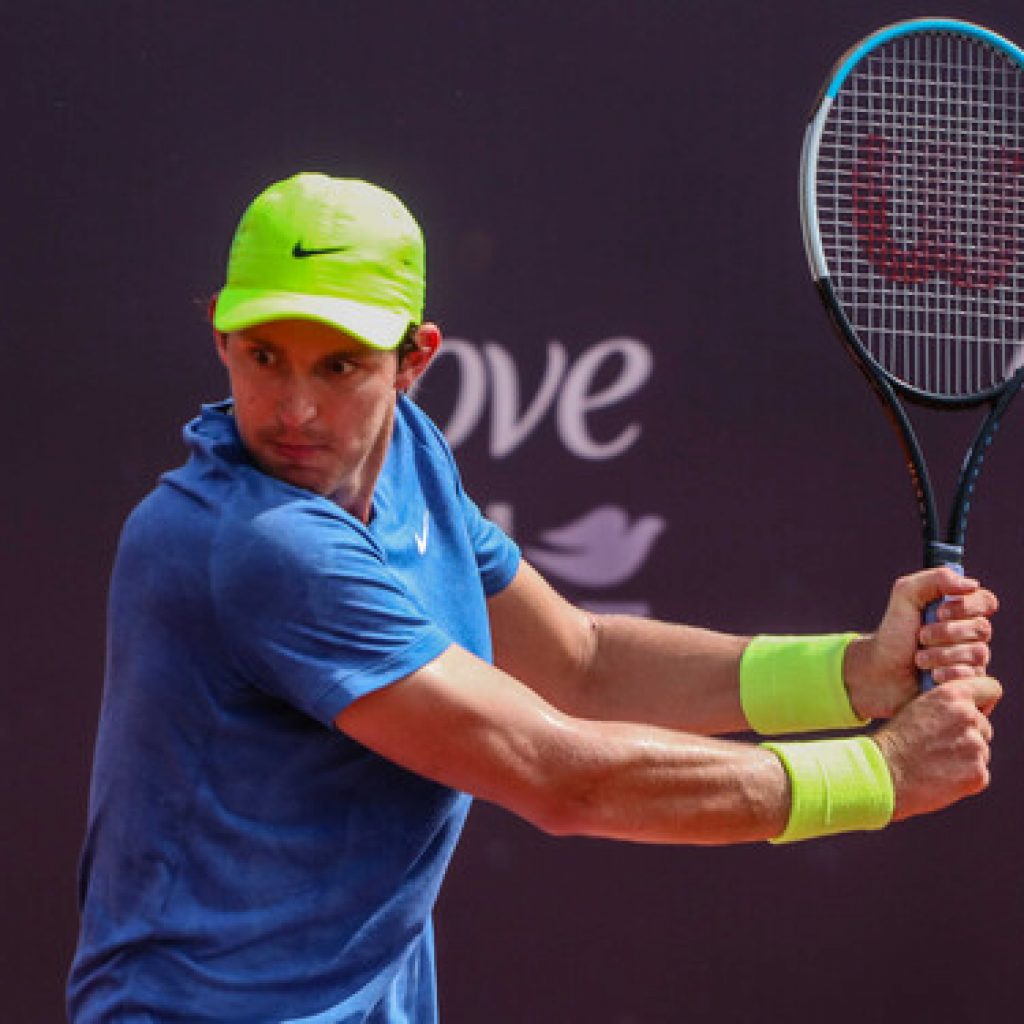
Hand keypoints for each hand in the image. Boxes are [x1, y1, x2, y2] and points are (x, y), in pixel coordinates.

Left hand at [844, 568, 996, 719]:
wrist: (880, 671)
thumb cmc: (895, 633)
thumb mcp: (905, 596)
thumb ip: (934, 580)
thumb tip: (970, 584)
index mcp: (959, 610)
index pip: (985, 601)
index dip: (967, 606)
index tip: (940, 611)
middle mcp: (970, 633)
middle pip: (982, 628)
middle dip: (947, 632)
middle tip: (921, 636)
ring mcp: (972, 659)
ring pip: (978, 653)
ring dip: (942, 654)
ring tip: (919, 658)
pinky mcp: (968, 682)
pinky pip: (972, 677)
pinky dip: (947, 674)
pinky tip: (931, 675)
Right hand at [873, 676, 1000, 820]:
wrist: (882, 771)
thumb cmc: (894, 740)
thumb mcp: (917, 708)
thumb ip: (946, 706)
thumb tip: (968, 712)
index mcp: (952, 695)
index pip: (990, 688)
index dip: (983, 699)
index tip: (974, 710)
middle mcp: (969, 717)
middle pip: (983, 726)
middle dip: (968, 735)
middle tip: (939, 746)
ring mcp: (976, 746)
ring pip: (980, 752)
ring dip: (964, 758)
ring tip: (935, 763)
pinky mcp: (978, 773)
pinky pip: (978, 774)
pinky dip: (963, 778)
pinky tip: (939, 777)